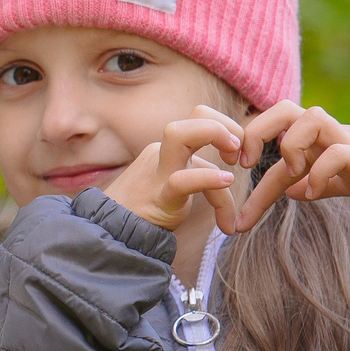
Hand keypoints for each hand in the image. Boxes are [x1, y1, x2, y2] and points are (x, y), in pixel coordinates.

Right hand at [102, 112, 242, 231]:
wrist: (111, 237)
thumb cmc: (147, 214)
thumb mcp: (176, 186)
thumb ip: (198, 175)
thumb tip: (228, 178)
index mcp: (168, 149)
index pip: (203, 119)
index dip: (227, 129)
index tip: (236, 157)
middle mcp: (163, 154)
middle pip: (198, 114)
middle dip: (226, 126)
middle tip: (238, 154)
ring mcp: (158, 173)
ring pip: (181, 134)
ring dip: (217, 136)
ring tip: (234, 166)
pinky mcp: (158, 199)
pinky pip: (182, 181)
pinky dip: (208, 180)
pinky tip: (225, 183)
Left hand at [221, 102, 349, 230]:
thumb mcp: (332, 180)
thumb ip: (308, 183)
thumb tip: (290, 191)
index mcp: (308, 139)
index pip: (270, 152)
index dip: (248, 186)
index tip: (236, 225)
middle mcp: (321, 132)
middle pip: (281, 109)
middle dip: (255, 132)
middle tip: (246, 163)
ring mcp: (342, 138)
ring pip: (307, 117)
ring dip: (292, 147)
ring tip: (294, 174)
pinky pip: (335, 152)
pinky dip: (319, 172)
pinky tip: (313, 192)